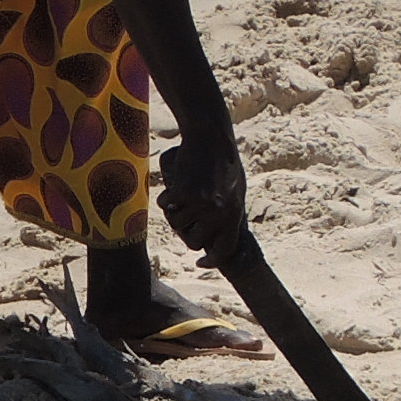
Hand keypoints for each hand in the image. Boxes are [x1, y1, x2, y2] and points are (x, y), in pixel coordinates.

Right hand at [156, 124, 249, 263]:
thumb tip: (220, 234)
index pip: (224, 249)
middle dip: (186, 233)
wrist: (210, 138)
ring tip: (180, 198)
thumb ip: (229, 212)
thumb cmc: (224, 162)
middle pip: (194, 242)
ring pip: (176, 224)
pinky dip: (164, 198)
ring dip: (174, 214)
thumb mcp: (236, 190)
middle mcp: (217, 213)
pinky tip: (171, 188)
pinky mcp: (181, 192)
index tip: (200, 262)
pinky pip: (164, 205)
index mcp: (234, 214)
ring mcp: (199, 203)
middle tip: (185, 219)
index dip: (211, 260)